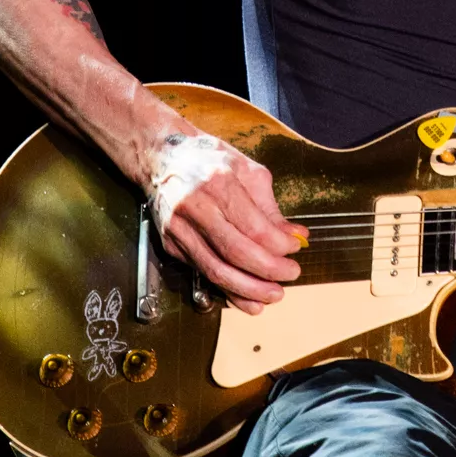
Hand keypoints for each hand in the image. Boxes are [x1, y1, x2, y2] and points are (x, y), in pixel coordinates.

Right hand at [141, 128, 305, 314]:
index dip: (279, 244)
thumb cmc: (206, 159)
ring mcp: (179, 229)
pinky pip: (203, 274)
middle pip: (235, 253)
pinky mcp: (171, 245)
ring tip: (273, 294)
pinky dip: (228, 290)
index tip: (295, 248)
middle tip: (291, 274)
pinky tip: (247, 299)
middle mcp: (195, 208)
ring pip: (216, 271)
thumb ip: (270, 207)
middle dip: (269, 270)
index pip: (254, 227)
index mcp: (217, 183)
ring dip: (249, 289)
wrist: (160, 158)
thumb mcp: (246, 171)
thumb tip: (295, 236)